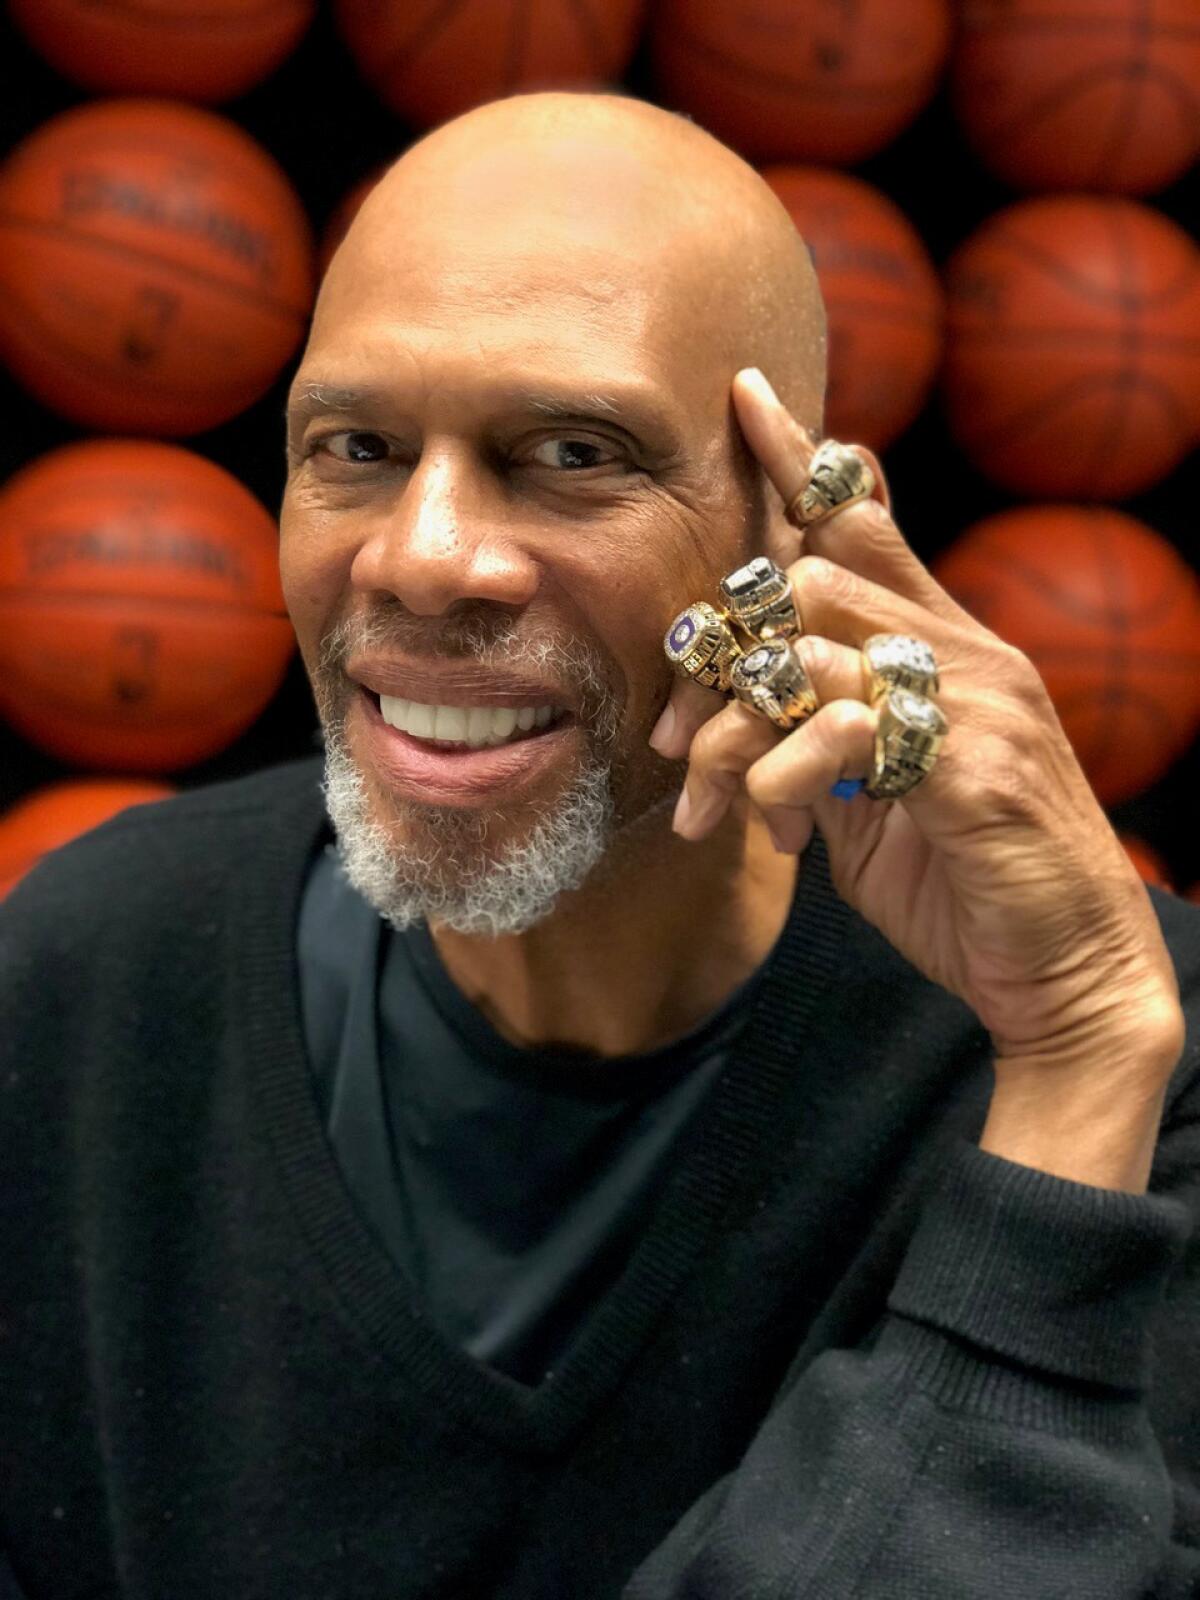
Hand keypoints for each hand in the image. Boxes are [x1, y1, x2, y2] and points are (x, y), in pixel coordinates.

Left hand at [652, 369, 1183, 1190]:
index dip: (804, 463)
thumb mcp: (872, 805)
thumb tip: (744, 726)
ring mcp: (980, 701)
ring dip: (736, 731)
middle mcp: (968, 653)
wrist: (1062, 969)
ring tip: (711, 808)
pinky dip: (787, 777)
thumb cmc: (963, 881)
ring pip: (813, 646)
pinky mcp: (976, 763)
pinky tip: (783, 833)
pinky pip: (846, 728)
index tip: (747, 395)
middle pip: (808, 583)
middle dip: (718, 659)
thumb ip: (818, 745)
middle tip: (673, 743)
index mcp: (943, 651)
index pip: (867, 527)